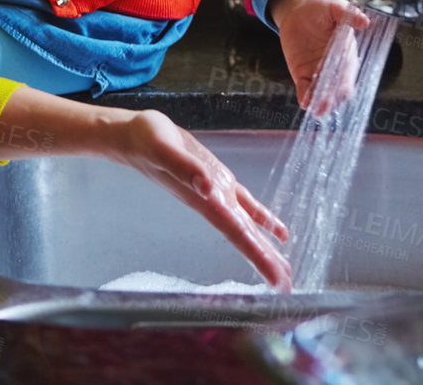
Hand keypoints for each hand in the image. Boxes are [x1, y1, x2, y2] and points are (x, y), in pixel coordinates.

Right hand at [106, 109, 291, 290]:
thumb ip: (183, 167)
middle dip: (266, 261)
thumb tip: (206, 186)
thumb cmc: (145, 141)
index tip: (275, 280)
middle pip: (245, 238)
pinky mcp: (217, 178)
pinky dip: (263, 218)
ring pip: (248, 225)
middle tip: (288, 286)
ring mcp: (216, 192)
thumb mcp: (162, 149)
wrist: (134, 135)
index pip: (236, 234)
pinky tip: (277, 230)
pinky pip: (246, 204)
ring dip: (265, 247)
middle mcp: (213, 202)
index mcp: (203, 200)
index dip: (257, 257)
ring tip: (284, 270)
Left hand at [270, 0, 370, 115]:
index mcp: (347, 53)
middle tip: (327, 105)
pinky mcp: (303, 74)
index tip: (343, 91)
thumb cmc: (320, 8)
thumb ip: (347, 13)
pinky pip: (305, 89)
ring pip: (322, 93)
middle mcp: (335, 68)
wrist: (298, 10)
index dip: (346, 83)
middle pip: (336, 88)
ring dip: (320, 103)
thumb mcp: (334, 7)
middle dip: (333, 98)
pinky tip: (304, 103)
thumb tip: (364, 21)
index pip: (349, 73)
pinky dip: (305, 97)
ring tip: (317, 111)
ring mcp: (319, 72)